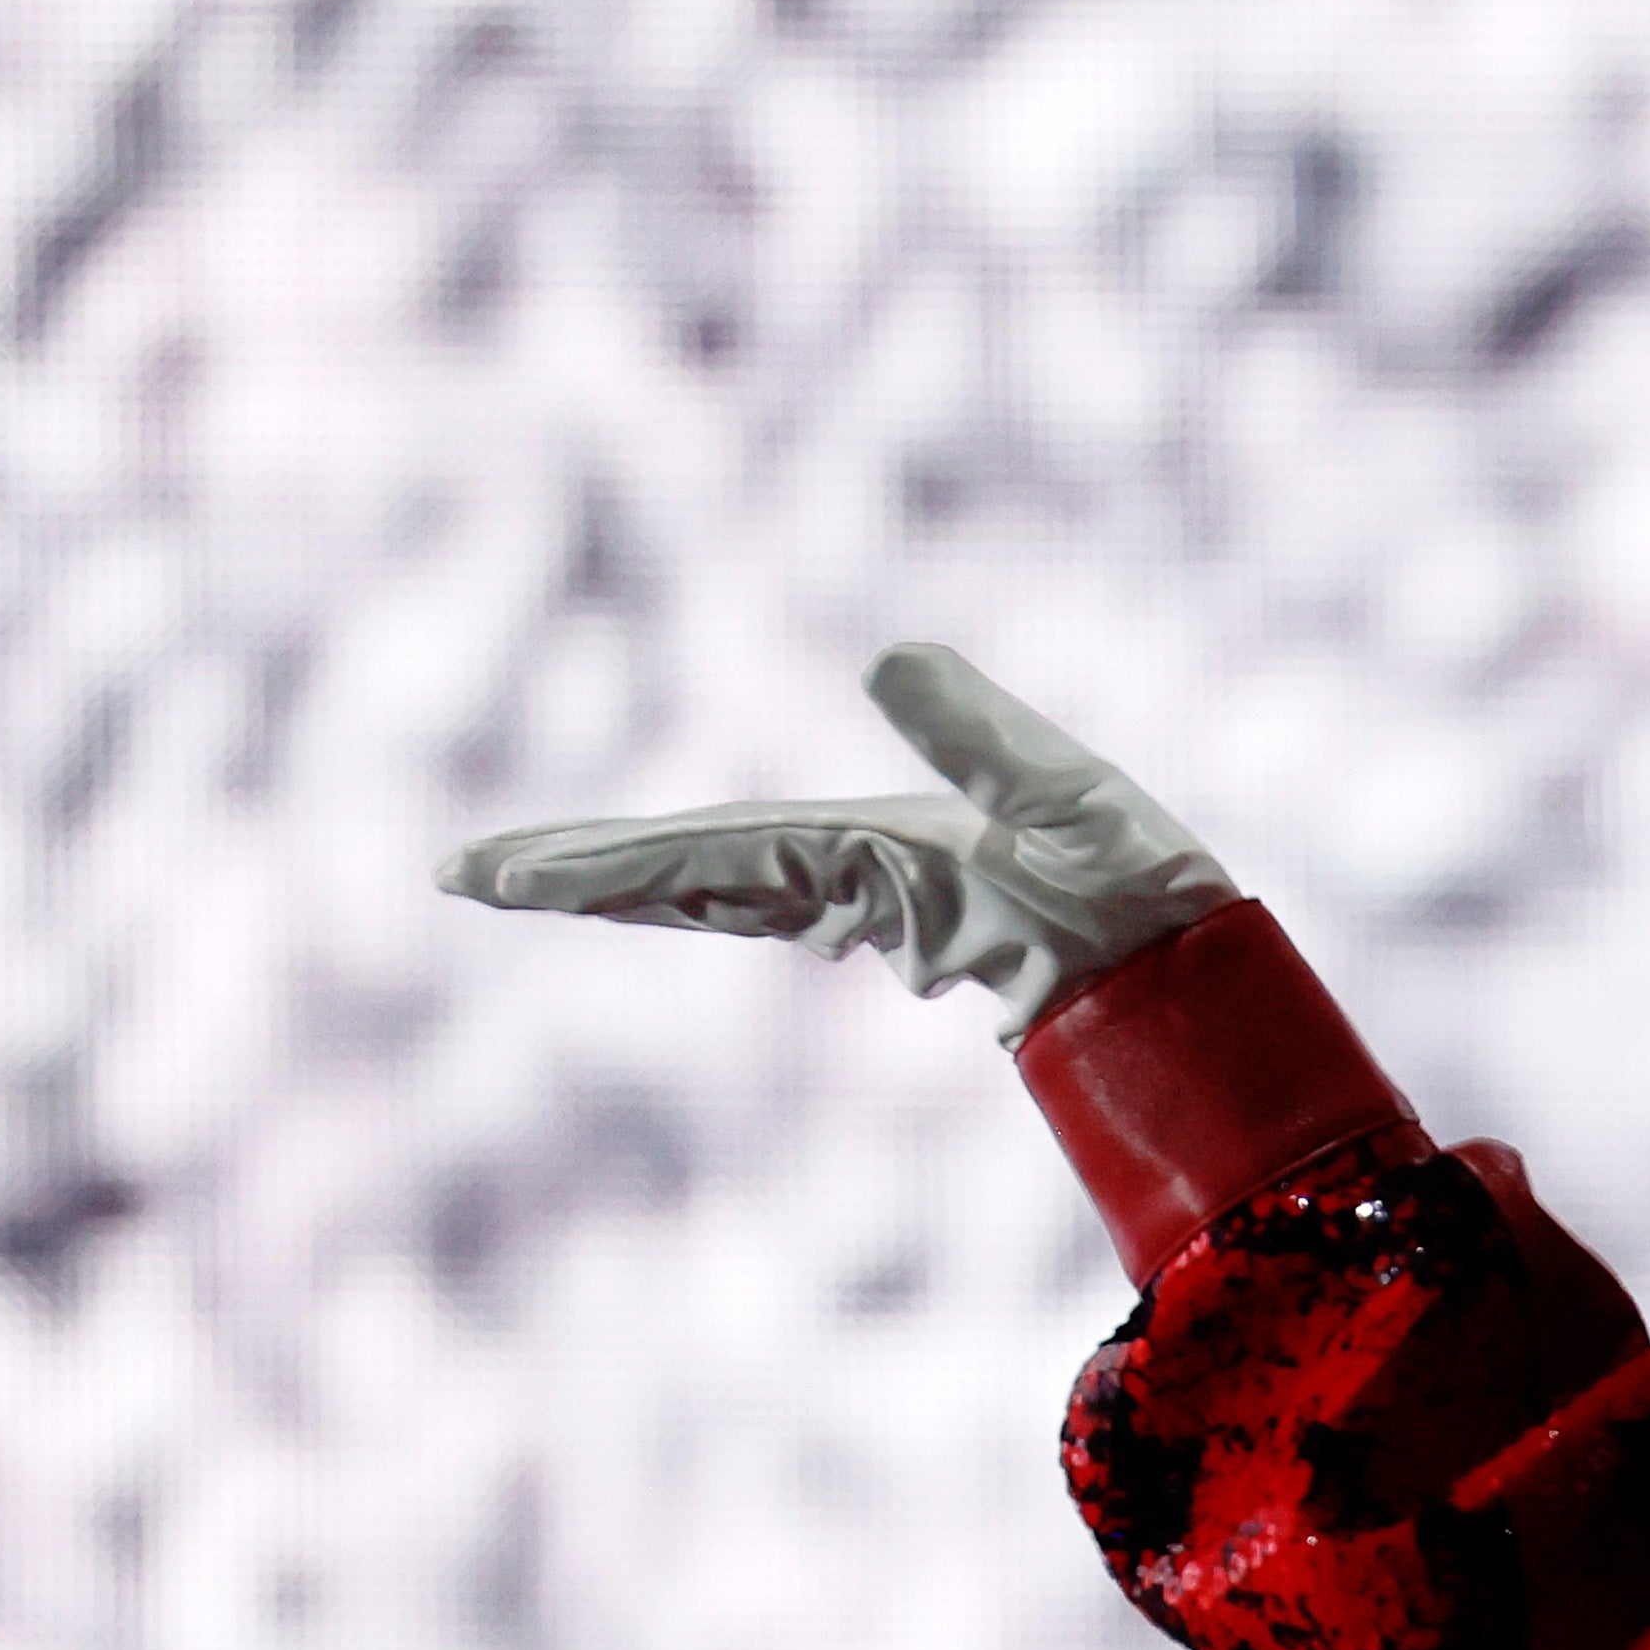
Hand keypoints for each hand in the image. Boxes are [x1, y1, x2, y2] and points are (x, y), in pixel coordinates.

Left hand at [439, 644, 1241, 1039]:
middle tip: (457, 874)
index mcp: (872, 864)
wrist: (1192, 996)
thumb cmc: (1143, 901)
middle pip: (688, 880)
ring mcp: (881, 900)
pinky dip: (716, 886)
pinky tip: (690, 892)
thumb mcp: (1072, 800)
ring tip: (532, 876)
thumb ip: (983, 733)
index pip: (708, 859)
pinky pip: (784, 892)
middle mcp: (857, 887)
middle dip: (574, 875)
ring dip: (627, 881)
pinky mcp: (914, 902)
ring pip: (724, 890)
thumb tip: (884, 653)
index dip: (598, 862)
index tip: (497, 877)